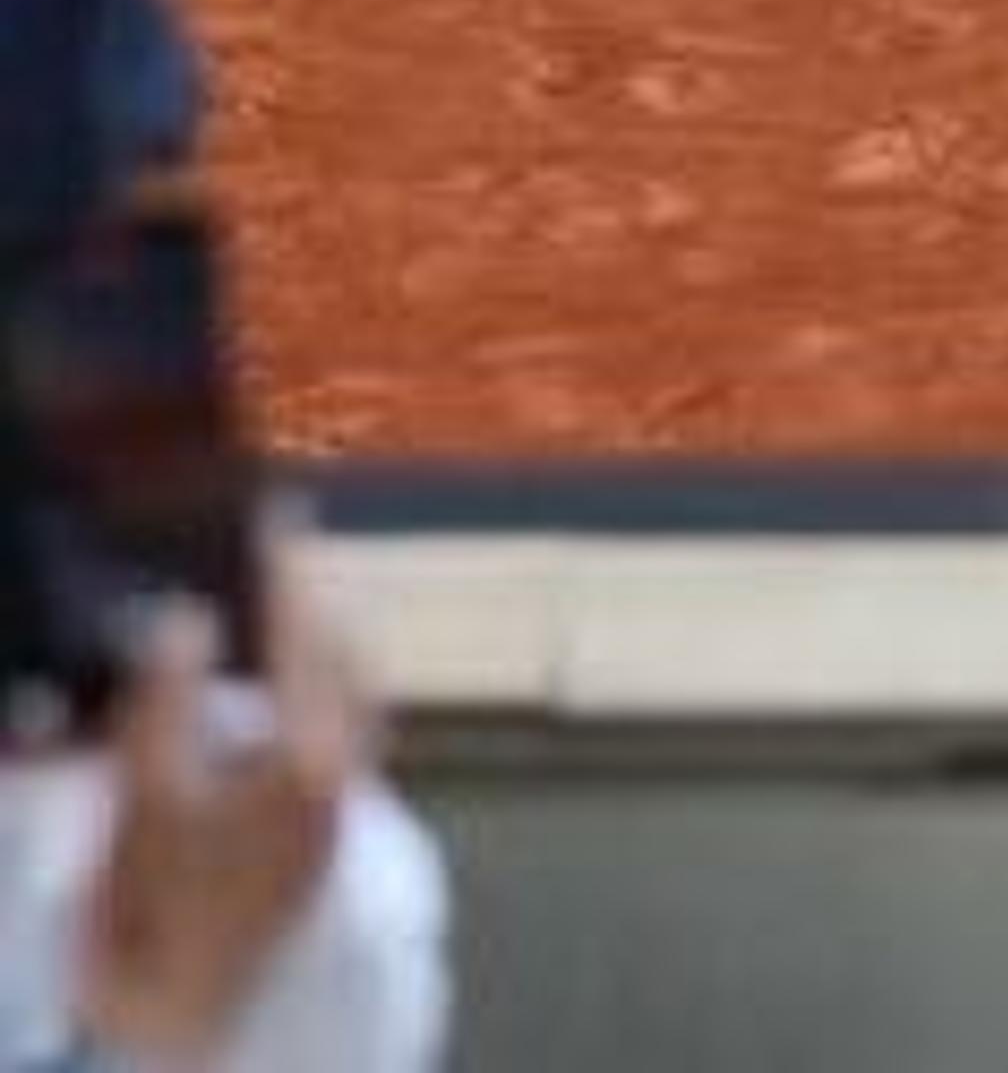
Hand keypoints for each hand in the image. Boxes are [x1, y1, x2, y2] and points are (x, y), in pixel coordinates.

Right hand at [77, 521, 375, 1068]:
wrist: (190, 1006)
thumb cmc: (166, 907)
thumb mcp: (148, 798)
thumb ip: (165, 702)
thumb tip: (182, 618)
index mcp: (310, 757)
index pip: (301, 636)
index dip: (282, 569)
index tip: (271, 511)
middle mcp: (343, 767)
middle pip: (340, 653)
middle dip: (307, 597)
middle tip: (272, 544)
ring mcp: (340, 793)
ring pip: (348, 687)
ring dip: (314, 639)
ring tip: (272, 599)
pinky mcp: (323, 816)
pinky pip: (337, 722)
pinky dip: (313, 684)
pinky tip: (273, 678)